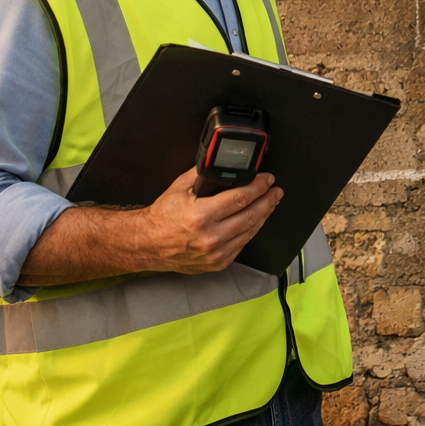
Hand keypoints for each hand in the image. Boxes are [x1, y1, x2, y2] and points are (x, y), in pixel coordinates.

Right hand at [132, 168, 282, 273]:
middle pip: (251, 215)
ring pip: (250, 232)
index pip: (241, 198)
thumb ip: (201, 174)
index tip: (268, 180)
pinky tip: (255, 221)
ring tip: (270, 203)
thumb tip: (219, 162)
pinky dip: (251, 231)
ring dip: (264, 216)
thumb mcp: (179, 189)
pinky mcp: (218, 262)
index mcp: (202, 216)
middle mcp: (211, 237)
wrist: (148, 244)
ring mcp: (216, 253)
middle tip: (276, 191)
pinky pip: (242, 245)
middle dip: (267, 200)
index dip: (259, 187)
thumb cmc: (162, 218)